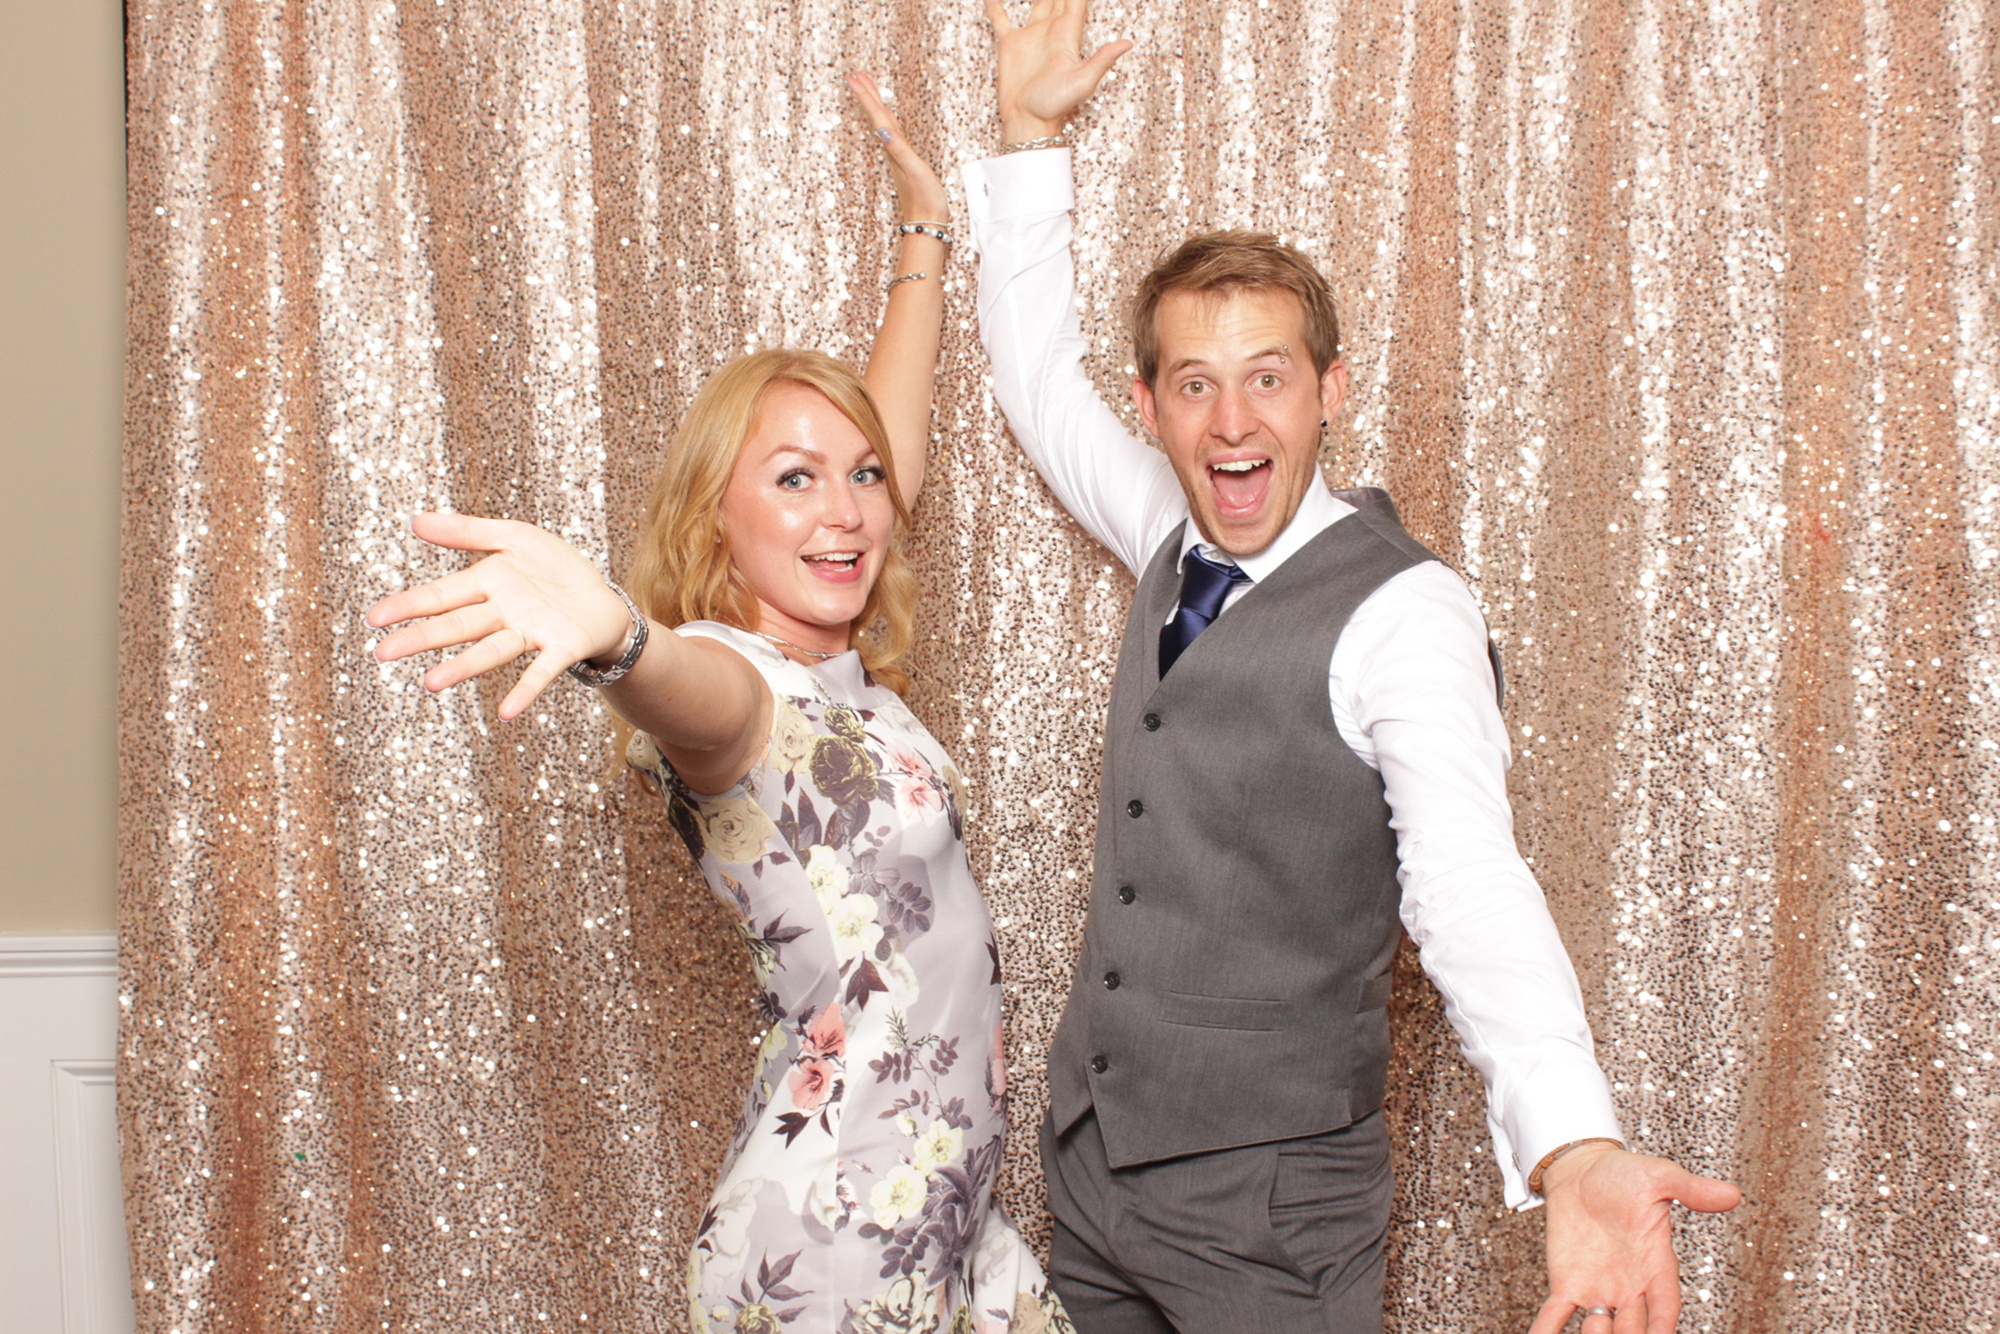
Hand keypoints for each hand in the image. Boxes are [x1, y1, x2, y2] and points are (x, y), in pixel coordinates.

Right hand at [365, 512, 633, 719]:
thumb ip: (468, 531)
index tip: (373, 618)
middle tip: (383, 653)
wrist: (605, 597)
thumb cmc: (556, 569)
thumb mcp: (515, 537)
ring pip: (491, 651)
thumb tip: (413, 521)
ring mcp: (531, 633)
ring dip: (462, 667)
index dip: (408, 605)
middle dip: (421, 638)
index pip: (440, 595)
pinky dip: (525, 691)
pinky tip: (507, 712)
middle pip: (457, 626)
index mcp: (487, 584)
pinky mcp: (562, 648)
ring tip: (431, 683)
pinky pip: (541, 671)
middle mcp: (503, 614)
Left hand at [847, 72, 948, 224]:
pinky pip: (892, 135)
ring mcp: (896, 156)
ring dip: (875, 106)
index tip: (852, 76)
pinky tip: (889, 123)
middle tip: (856, 75)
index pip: (876, 115)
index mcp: (892, 147)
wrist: (927, 223)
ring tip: (869, 90)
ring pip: (882, 123)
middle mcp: (891, 149)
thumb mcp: (914, 170)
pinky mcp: (904, 162)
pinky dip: (888, 123)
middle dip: (867, 94)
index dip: (865, 95)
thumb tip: (882, 129)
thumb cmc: (924, 199)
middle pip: (875, 116)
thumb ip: (899, 149)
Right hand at [984, 0, 1133, 143]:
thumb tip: (1128, 43)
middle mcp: (1050, 29)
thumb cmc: (1055, 107)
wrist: (1027, 121)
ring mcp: (1031, 35)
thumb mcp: (1082, 83)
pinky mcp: (1010, 45)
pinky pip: (1002, 18)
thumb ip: (1102, 60)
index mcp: (1068, 33)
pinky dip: (996, 5)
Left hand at [1529, 1143, 1742, 1333]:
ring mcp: (1597, 1288)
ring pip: (1599, 1328)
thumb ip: (1691, 1190)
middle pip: (1634, 1326)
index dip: (1663, 1323)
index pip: (1665, 1304)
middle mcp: (1629, 1286)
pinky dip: (1547, 1331)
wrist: (1580, 1169)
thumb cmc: (1624, 1174)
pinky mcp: (1566, 1284)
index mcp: (1656, 1265)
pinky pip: (1557, 1315)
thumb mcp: (1659, 1177)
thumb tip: (1733, 1193)